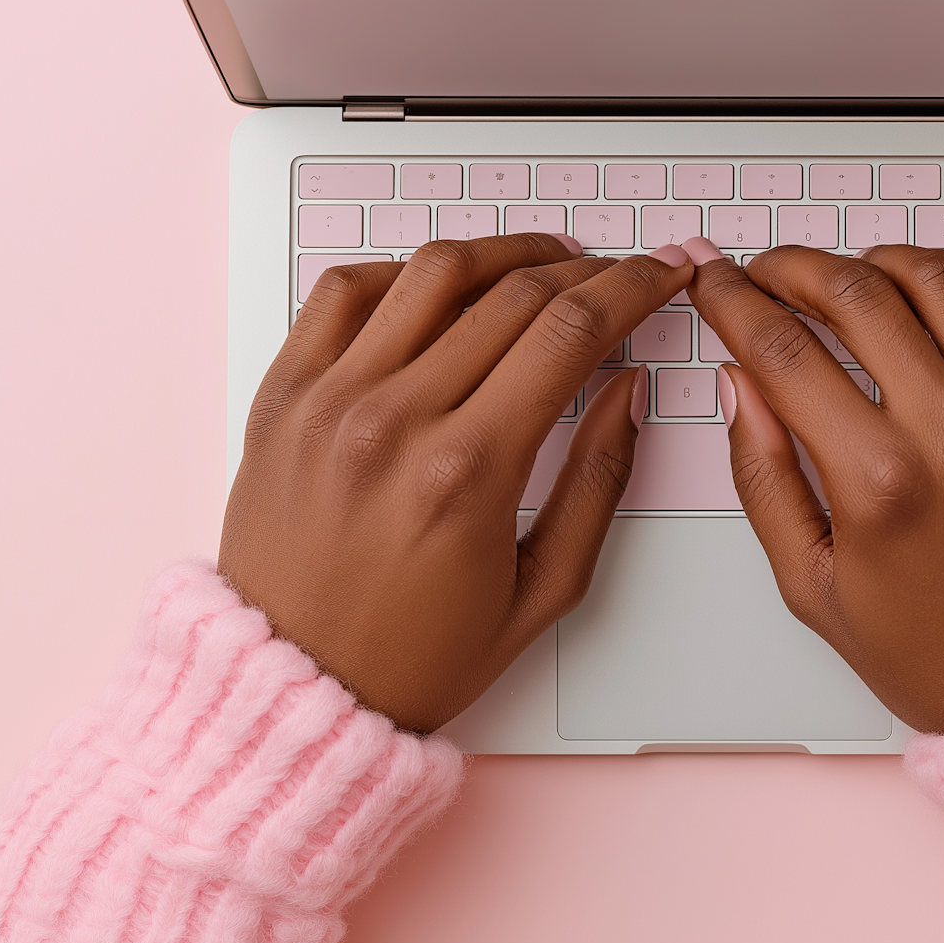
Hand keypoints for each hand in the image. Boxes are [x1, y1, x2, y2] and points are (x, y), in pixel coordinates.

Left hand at [218, 234, 692, 732]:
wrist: (291, 690)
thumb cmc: (412, 658)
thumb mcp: (542, 592)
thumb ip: (599, 481)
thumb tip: (630, 389)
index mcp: (466, 472)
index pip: (570, 332)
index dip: (633, 288)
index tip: (661, 273)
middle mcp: (393, 420)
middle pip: (516, 293)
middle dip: (588, 269)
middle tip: (620, 271)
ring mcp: (329, 400)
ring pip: (433, 271)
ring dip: (505, 252)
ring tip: (544, 262)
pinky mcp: (282, 395)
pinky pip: (343, 291)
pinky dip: (404, 272)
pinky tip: (442, 287)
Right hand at [684, 238, 943, 733]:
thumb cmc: (934, 655)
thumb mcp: (813, 584)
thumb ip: (763, 475)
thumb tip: (741, 382)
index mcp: (880, 483)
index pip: (783, 350)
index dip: (732, 302)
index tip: (714, 284)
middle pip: (855, 293)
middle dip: (793, 266)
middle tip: (768, 272)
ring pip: (940, 282)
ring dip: (875, 264)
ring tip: (846, 279)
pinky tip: (934, 315)